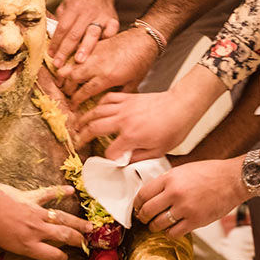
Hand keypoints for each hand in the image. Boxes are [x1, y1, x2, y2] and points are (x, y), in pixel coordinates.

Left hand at [0, 186, 92, 259]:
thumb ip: (6, 245)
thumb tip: (5, 244)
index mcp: (28, 245)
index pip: (53, 256)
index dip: (61, 259)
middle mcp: (36, 230)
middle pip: (64, 235)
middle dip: (77, 239)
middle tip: (85, 241)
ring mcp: (36, 212)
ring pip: (62, 217)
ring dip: (77, 222)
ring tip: (89, 225)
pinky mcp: (31, 197)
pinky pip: (48, 194)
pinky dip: (60, 191)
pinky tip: (71, 190)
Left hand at [50, 0, 119, 67]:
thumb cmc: (79, 0)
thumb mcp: (65, 4)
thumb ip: (60, 19)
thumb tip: (50, 37)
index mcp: (73, 8)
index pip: (63, 27)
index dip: (56, 42)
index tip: (50, 55)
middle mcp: (87, 12)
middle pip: (75, 33)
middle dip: (66, 50)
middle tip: (59, 64)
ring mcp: (101, 16)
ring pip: (92, 34)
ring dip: (85, 48)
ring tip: (79, 61)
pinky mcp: (113, 20)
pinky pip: (111, 32)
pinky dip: (106, 41)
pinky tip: (102, 52)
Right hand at [56, 28, 156, 108]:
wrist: (143, 39)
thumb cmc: (141, 62)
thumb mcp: (133, 83)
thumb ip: (118, 94)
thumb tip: (106, 102)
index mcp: (106, 77)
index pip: (84, 92)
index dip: (75, 101)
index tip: (72, 106)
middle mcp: (96, 66)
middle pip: (72, 79)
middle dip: (67, 89)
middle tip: (67, 94)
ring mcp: (92, 54)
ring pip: (70, 65)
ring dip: (64, 75)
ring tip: (62, 82)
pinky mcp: (93, 45)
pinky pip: (75, 55)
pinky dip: (69, 62)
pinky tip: (69, 68)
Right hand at [75, 90, 200, 159]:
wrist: (182, 106)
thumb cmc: (174, 128)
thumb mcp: (158, 151)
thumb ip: (138, 157)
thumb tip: (125, 162)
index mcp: (131, 136)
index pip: (111, 151)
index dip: (108, 158)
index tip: (110, 161)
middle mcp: (124, 120)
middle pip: (95, 127)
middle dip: (83, 136)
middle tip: (77, 141)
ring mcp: (124, 106)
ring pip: (97, 111)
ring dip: (85, 118)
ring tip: (78, 124)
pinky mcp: (128, 97)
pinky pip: (108, 98)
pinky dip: (99, 104)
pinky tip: (97, 109)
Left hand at [133, 156, 248, 237]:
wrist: (233, 179)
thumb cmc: (211, 172)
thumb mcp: (183, 169)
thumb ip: (168, 180)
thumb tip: (154, 192)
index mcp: (170, 178)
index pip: (143, 194)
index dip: (137, 203)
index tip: (137, 207)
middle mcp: (174, 193)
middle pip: (148, 210)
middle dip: (142, 217)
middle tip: (143, 218)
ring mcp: (185, 208)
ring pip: (159, 224)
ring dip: (154, 227)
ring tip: (156, 226)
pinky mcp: (196, 221)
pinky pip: (174, 233)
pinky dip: (170, 233)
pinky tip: (171, 230)